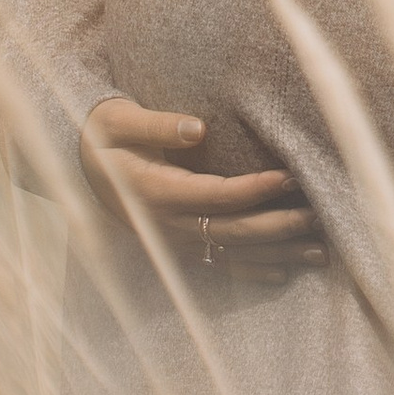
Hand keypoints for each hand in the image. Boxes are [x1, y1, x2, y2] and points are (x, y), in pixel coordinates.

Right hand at [80, 101, 318, 274]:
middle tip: (317, 216)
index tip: (289, 176)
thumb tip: (199, 127)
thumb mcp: (118, 121)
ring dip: (276, 254)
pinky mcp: (175, 248)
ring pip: (232, 254)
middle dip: (277, 226)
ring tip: (319, 253)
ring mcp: (171, 242)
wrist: (74, 168)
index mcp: (155, 191)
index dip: (254, 189)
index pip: (215, 194)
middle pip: (232, 232)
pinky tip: (283, 273)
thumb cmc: (101, 136)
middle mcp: (166, 225)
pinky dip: (251, 271)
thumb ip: (157, 124)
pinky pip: (218, 266)